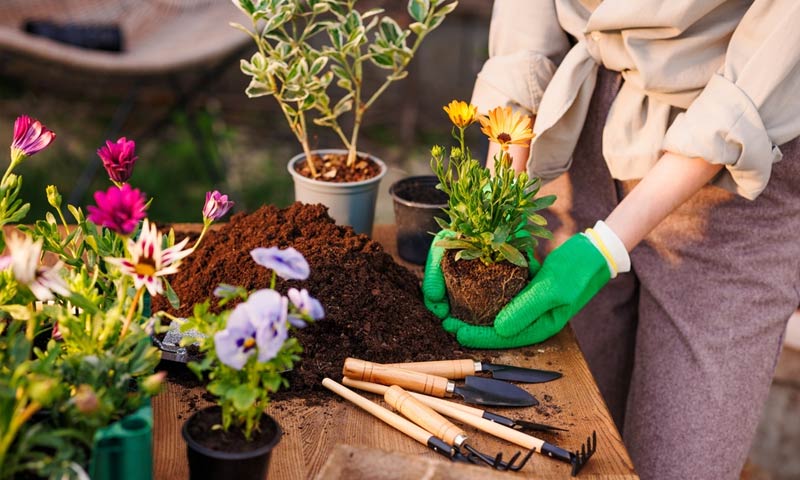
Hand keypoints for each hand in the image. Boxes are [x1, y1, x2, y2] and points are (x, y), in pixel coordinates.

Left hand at [425, 233, 610, 348]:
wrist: (596, 251)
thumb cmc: (578, 270)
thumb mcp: (551, 288)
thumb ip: (525, 307)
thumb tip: (497, 328)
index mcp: (541, 327)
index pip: (503, 337)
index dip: (477, 336)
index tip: (454, 330)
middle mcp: (533, 320)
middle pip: (496, 329)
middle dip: (471, 326)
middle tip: (446, 320)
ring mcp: (530, 305)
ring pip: (496, 313)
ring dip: (474, 311)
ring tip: (451, 307)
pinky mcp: (527, 291)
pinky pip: (502, 296)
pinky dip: (485, 294)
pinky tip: (468, 288)